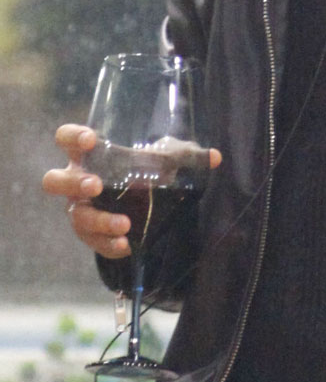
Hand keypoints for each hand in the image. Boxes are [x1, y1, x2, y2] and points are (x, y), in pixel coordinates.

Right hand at [43, 123, 221, 259]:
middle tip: (97, 185)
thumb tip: (215, 157)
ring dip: (99, 220)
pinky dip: (108, 244)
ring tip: (125, 225)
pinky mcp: (89, 233)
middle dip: (74, 182)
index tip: (91, 140)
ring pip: (75, 216)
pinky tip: (126, 245)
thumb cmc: (145, 170)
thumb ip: (187, 157)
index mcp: (90, 154)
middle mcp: (77, 180)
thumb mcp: (167, 159)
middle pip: (54, 180)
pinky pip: (92, 242)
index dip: (72, 137)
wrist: (141, 202)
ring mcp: (80, 208)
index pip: (66, 138)